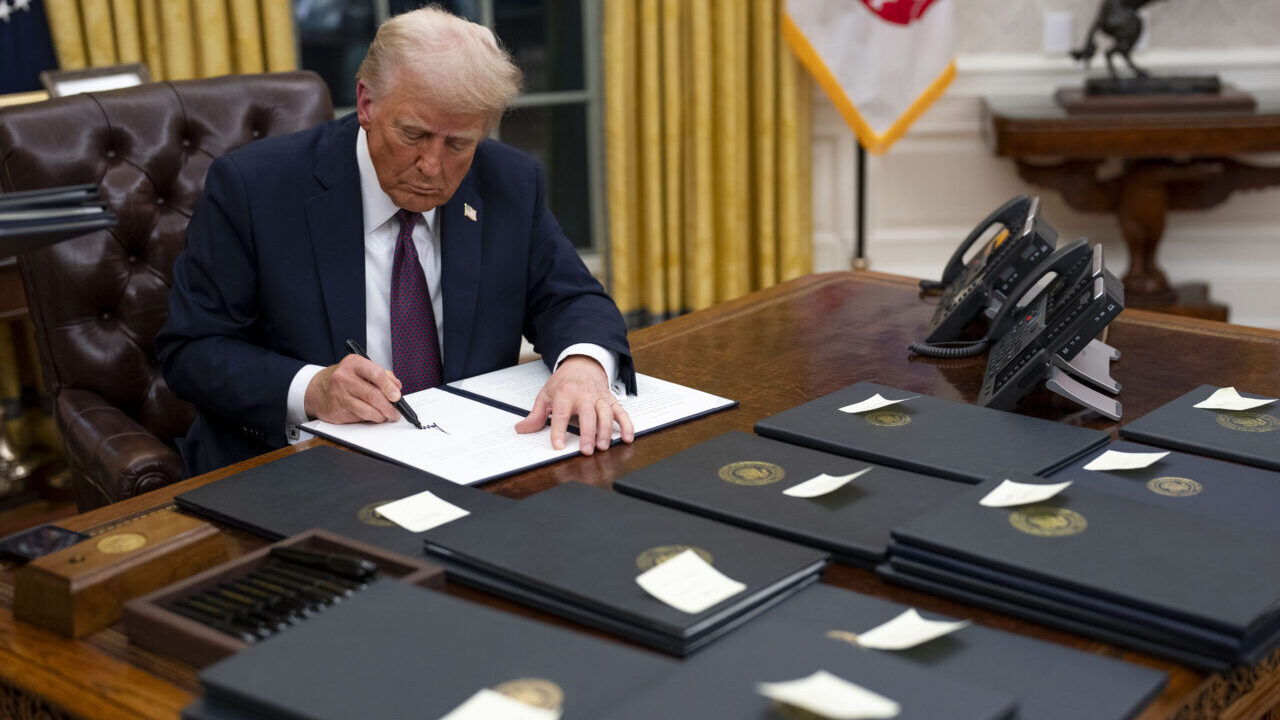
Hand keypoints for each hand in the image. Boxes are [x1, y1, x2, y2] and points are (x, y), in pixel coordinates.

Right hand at [305, 354, 403, 423]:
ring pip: (367, 410)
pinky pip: (359, 417)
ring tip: (387, 415)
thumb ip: (383, 376)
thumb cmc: (344, 378)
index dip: (389, 386)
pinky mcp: (337, 410)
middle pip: (373, 395)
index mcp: (353, 363)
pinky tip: (373, 416)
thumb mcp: (362, 369)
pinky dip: (370, 419)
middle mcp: (344, 377)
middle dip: (389, 407)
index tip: (397, 396)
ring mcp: (339, 395)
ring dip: (381, 416)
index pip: (376, 373)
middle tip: (396, 412)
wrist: (318, 390)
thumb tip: (396, 387)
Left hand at [513, 356, 634, 454]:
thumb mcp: (546, 394)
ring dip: (606, 431)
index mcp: (566, 393)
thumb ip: (536, 414)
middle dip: (588, 433)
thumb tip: (522, 428)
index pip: (561, 413)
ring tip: (603, 446)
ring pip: (606, 414)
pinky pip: (621, 412)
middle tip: (586, 450)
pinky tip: (627, 438)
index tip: (558, 445)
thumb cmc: (565, 382)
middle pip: (588, 415)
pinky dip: (627, 425)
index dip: (559, 431)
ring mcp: (599, 398)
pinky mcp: (611, 401)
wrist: (582, 364)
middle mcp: (584, 395)